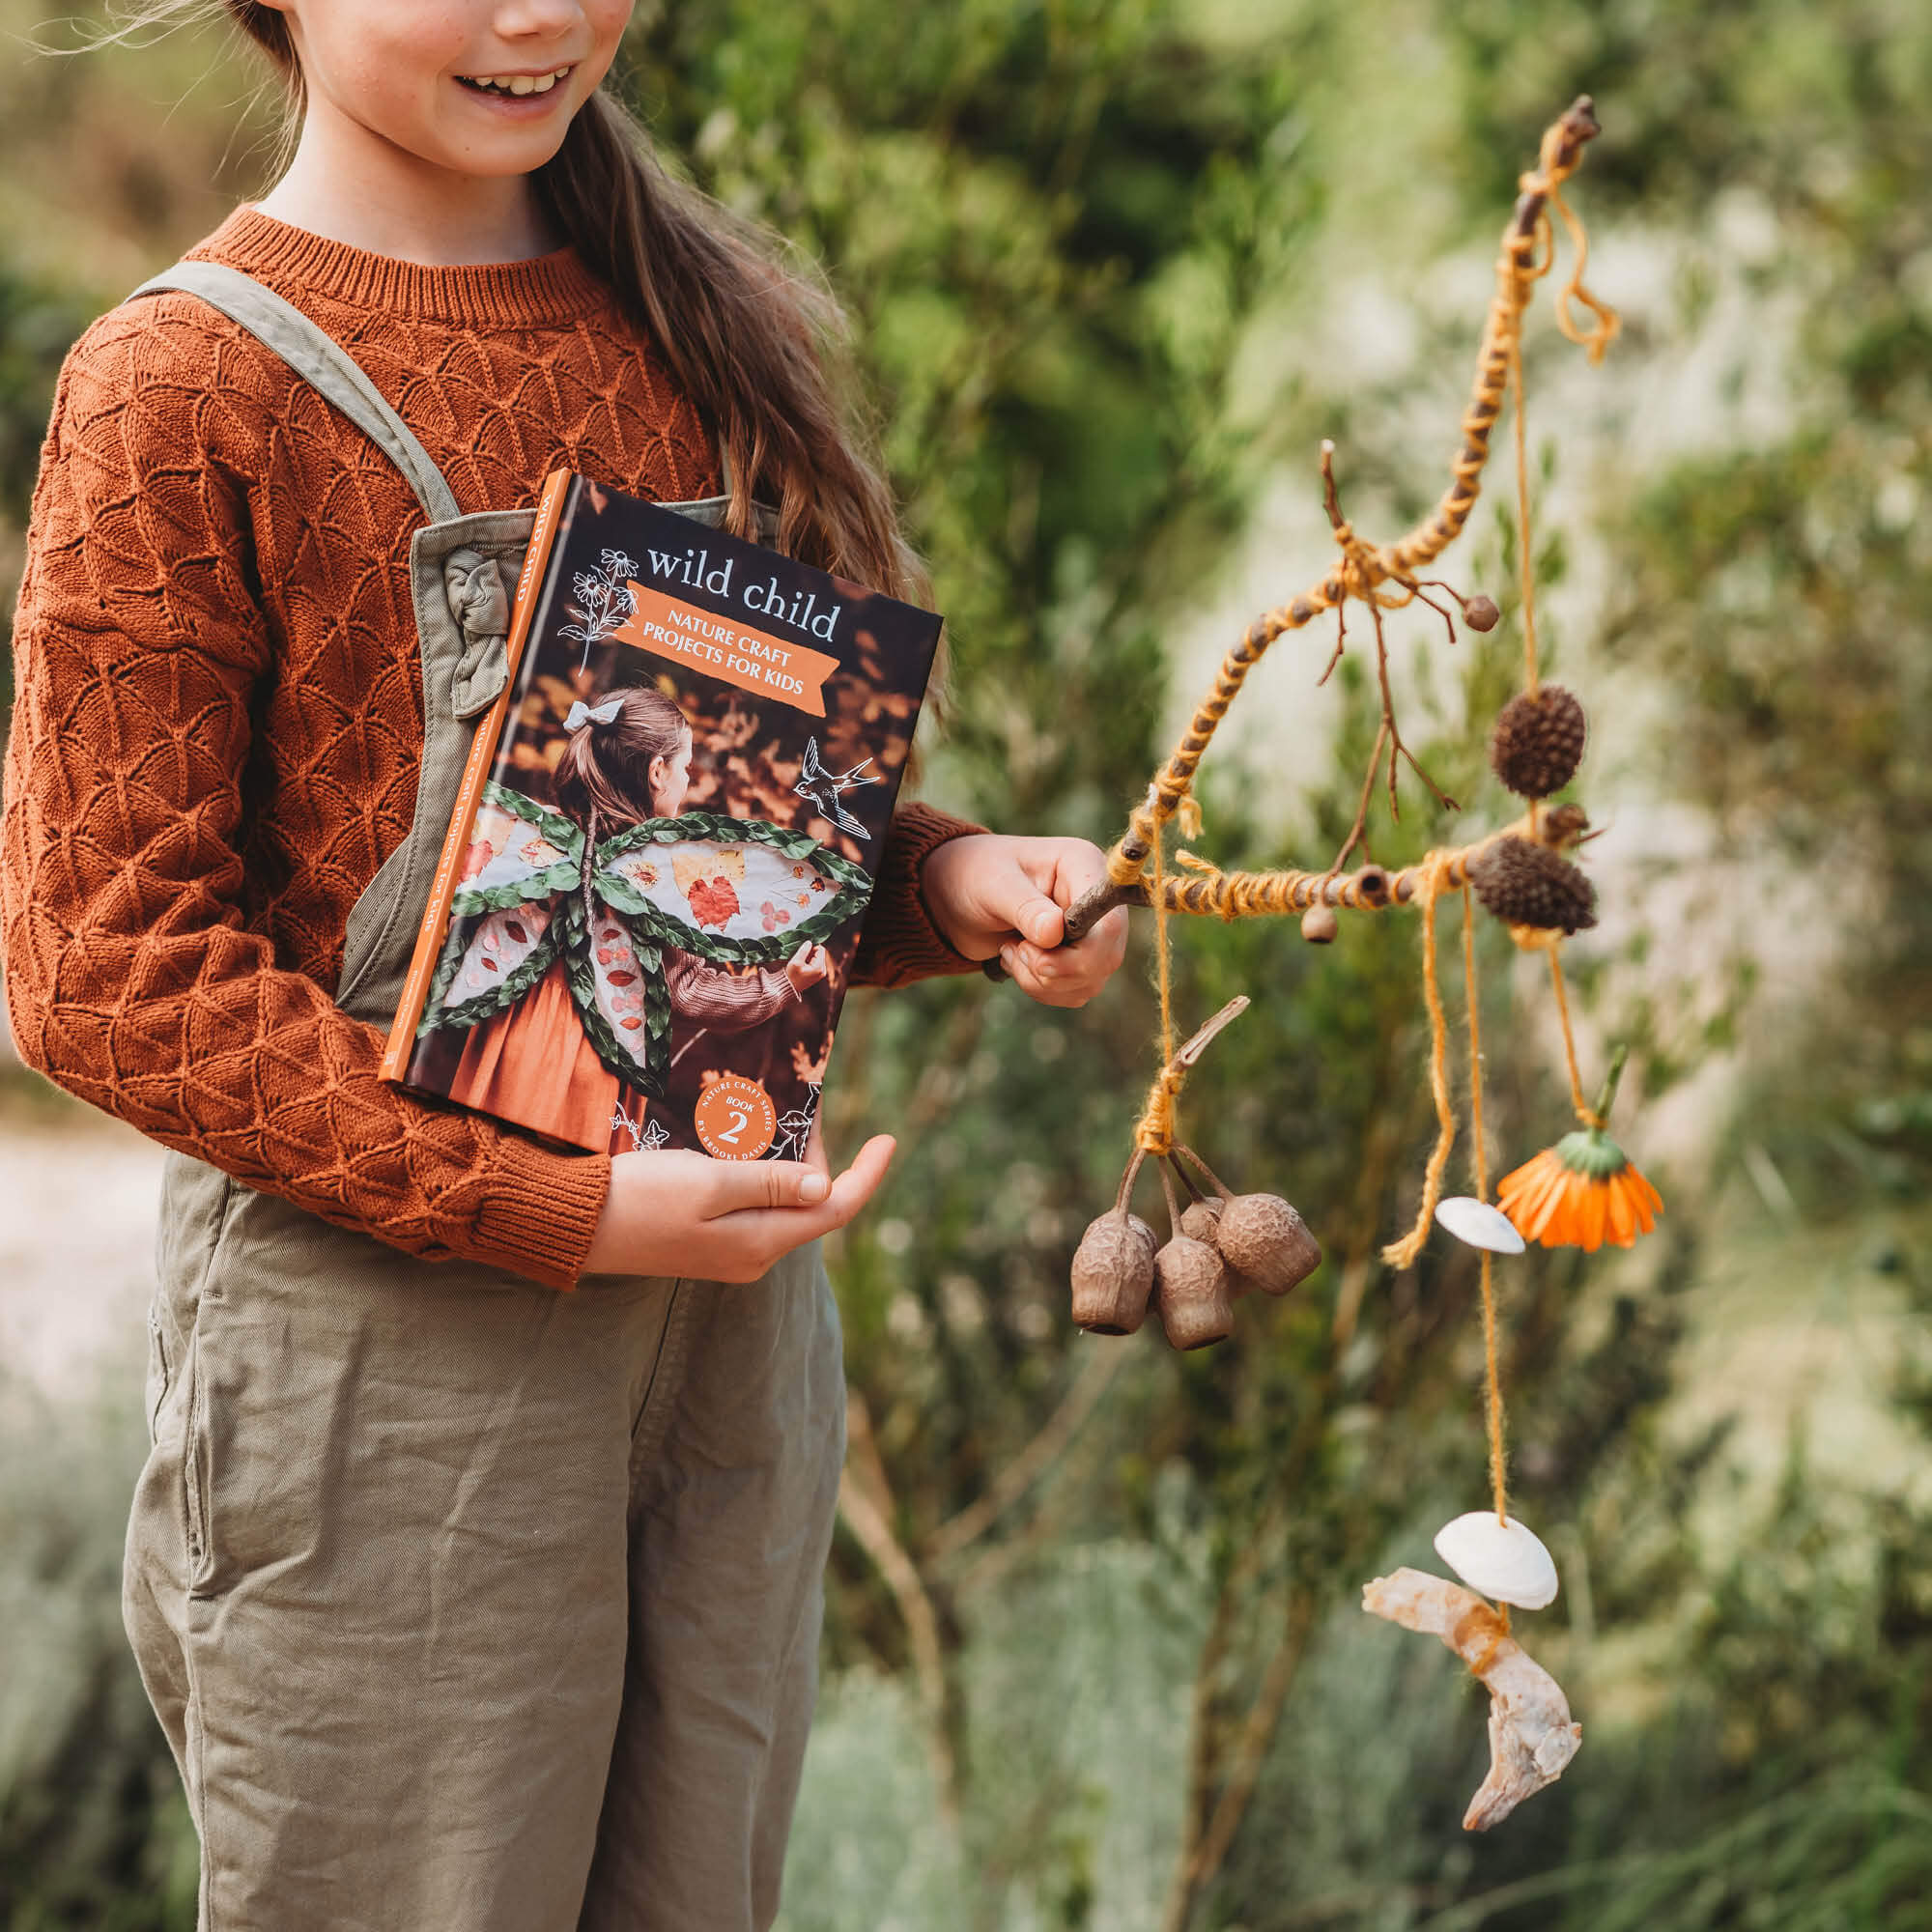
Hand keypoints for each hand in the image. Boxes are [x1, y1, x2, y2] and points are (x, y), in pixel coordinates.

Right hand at [581, 1136, 895, 1281]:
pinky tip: (747, 1139)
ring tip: (780, 1112)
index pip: (835, 1209)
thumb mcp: (710, 1183)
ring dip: (787, 1157)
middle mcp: (753, 1253)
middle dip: (816, 1152)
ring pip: (782, 1200)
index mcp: (760, 1243)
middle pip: (811, 1202)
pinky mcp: (708, 1238)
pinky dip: (761, 1169)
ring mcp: (730, 1249)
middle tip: (806, 1100)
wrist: (575, 1225)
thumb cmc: (641, 1198)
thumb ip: (770, 1185)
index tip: (889, 1138)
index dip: (867, 1174)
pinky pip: (754, 1203)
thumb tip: (823, 1188)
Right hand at [784, 940, 830, 996]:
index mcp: (819, 967)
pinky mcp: (817, 974)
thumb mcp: (796, 962)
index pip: (821, 949)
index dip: (812, 946)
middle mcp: (823, 971)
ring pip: (817, 957)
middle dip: (810, 952)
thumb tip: (809, 942)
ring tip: (801, 961)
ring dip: (809, 956)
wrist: (789, 987)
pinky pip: (815, 963)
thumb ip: (804, 950)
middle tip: (801, 956)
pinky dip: (809, 961)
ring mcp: (821, 973)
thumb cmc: (792, 976)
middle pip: (820, 953)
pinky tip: (802, 964)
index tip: (803, 949)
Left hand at [920, 832, 1128, 1007]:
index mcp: (1083, 866)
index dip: (1079, 951)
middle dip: (1054, 970)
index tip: (1028, 948)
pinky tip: (1017, 963)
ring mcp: (1093, 932)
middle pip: (1105, 957)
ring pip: (1090, 980)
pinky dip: (1043, 989)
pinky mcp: (1080, 957)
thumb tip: (1054, 933)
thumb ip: (1024, 908)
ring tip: (1009, 952)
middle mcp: (1097, 899)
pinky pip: (1076, 991)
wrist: (958, 896)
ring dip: (1042, 982)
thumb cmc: (975, 875)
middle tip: (1014, 951)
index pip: (1109, 922)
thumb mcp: (993, 885)